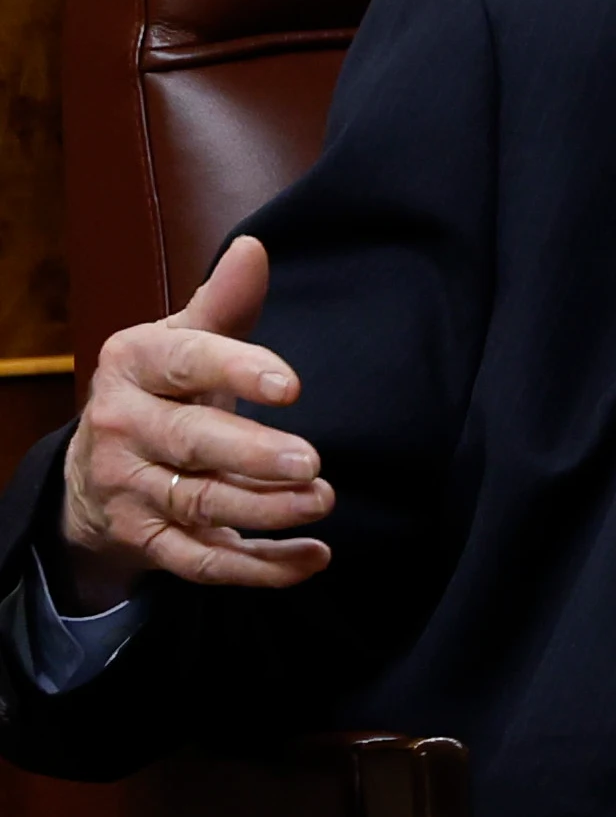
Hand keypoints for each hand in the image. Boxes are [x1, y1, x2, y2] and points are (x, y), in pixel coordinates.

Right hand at [57, 236, 333, 608]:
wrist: (93, 472)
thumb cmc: (160, 392)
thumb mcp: (180, 341)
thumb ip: (224, 304)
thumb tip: (254, 247)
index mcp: (132, 367)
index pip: (185, 364)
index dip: (237, 371)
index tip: (291, 384)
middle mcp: (122, 429)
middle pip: (191, 445)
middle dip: (252, 457)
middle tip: (313, 461)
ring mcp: (130, 491)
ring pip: (199, 507)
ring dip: (265, 511)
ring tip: (322, 502)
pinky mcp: (146, 543)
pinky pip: (201, 563)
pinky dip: (259, 569)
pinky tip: (311, 559)